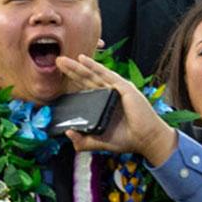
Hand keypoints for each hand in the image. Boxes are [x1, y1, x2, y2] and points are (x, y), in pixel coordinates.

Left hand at [54, 54, 175, 162]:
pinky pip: (105, 74)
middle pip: (86, 79)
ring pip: (92, 74)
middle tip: (57, 61)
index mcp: (102, 103)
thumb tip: (68, 133)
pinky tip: (82, 59)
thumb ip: (83, 141)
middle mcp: (108, 93)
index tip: (58, 75)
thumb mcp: (99, 142)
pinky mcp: (123, 87)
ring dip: (78, 66)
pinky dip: (94, 66)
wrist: (145, 140)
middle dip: (71, 70)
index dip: (72, 81)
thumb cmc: (125, 139)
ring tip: (63, 60)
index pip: (84, 89)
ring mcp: (115, 89)